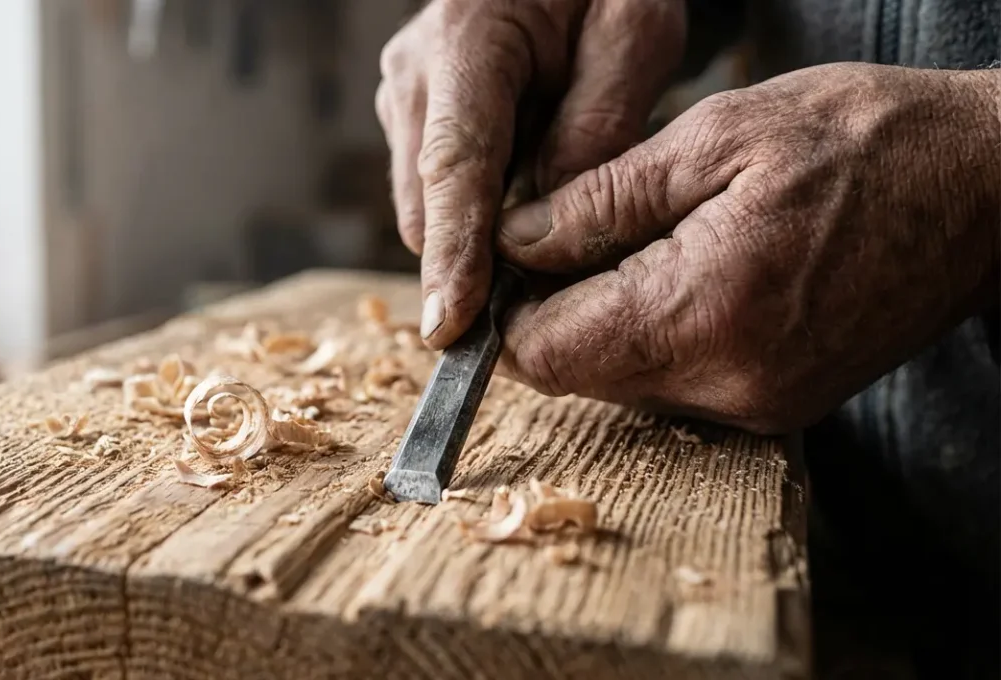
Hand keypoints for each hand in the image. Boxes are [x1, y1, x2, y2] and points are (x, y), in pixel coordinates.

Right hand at [375, 0, 685, 347]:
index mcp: (466, 41)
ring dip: (482, 231)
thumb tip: (554, 213)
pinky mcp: (412, 119)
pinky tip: (530, 187)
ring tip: (555, 202)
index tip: (451, 324)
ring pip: (427, 207)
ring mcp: (406, 97)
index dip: (453, 252)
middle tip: (554, 281)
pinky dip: (480, 211)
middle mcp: (415, 74)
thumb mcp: (634, 30)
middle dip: (474, 258)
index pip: (454, 165)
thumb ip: (599, 119)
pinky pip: (437, 193)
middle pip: (427, 204)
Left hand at [493, 63, 1000, 432]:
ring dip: (608, 322)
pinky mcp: (780, 406)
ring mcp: (759, 406)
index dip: (508, 309)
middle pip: (580, 375)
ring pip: (624, 383)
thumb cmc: (864, 141)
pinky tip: (690, 272)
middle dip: (556, 310)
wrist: (989, 191)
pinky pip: (678, 384)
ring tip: (647, 242)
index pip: (547, 354)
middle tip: (576, 232)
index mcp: (703, 313)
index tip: (509, 257)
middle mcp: (728, 383)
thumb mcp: (716, 138)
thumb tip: (514, 242)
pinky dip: (659, 335)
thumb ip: (600, 200)